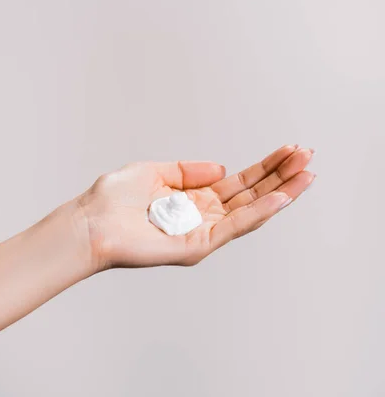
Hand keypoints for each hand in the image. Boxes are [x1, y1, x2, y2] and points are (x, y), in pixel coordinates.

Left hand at [77, 145, 314, 270]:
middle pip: (252, 194)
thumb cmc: (114, 200)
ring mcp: (204, 232)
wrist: (90, 223)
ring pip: (251, 211)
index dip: (265, 166)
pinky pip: (234, 227)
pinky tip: (281, 197)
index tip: (288, 150)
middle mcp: (204, 216)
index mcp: (195, 199)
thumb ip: (189, 170)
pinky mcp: (198, 246)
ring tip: (306, 173)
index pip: (240, 182)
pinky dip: (260, 212)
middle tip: (307, 156)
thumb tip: (224, 168)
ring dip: (281, 192)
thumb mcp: (155, 171)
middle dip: (281, 175)